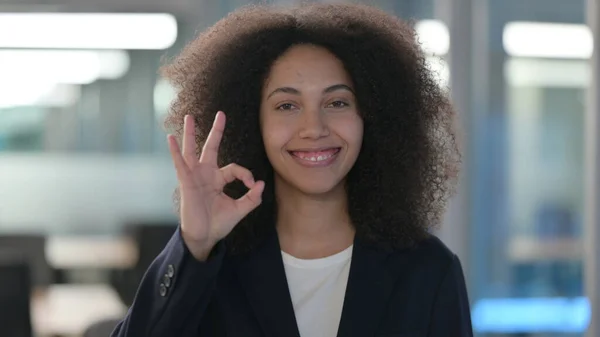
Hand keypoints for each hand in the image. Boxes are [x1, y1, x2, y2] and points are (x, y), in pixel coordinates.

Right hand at [167, 111, 264, 259]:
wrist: (204, 237)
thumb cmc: (218, 224)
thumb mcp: (239, 210)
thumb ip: (252, 198)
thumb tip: (260, 183)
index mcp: (219, 179)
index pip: (235, 168)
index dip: (246, 174)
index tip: (252, 185)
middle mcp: (206, 174)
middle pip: (212, 147)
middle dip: (216, 131)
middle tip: (221, 114)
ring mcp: (195, 176)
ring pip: (193, 150)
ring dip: (191, 134)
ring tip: (189, 117)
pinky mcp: (186, 182)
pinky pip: (180, 163)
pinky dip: (175, 151)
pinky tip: (171, 138)